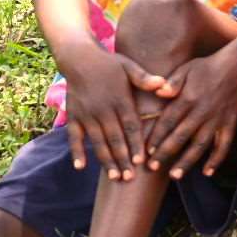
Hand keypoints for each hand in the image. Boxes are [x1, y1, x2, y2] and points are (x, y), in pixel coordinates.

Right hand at [60, 49, 173, 178]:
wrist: (79, 58)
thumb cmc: (110, 64)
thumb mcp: (129, 67)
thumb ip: (145, 78)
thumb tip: (164, 85)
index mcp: (120, 99)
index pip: (131, 126)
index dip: (136, 144)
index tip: (142, 161)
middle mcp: (103, 110)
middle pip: (115, 139)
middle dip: (123, 159)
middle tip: (130, 178)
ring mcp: (86, 114)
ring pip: (97, 142)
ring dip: (105, 160)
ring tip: (114, 176)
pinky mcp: (73, 116)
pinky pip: (74, 137)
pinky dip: (76, 152)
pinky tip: (81, 167)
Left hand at [141, 49, 236, 177]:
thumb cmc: (207, 67)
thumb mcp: (186, 68)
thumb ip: (172, 82)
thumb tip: (159, 93)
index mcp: (188, 98)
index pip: (168, 121)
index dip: (156, 137)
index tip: (146, 151)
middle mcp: (202, 111)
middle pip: (181, 137)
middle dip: (165, 153)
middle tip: (152, 168)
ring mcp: (217, 119)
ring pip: (200, 145)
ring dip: (187, 161)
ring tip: (175, 176)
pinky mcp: (230, 123)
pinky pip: (224, 144)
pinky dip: (216, 159)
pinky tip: (207, 172)